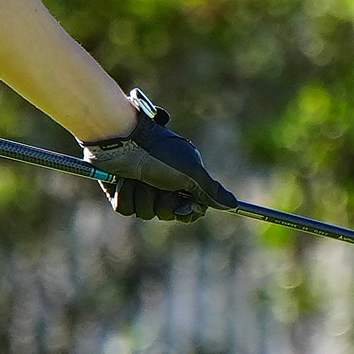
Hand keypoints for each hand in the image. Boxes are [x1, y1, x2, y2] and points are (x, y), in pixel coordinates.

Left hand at [81, 91, 233, 221]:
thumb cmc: (160, 152)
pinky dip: (125, 194)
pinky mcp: (120, 190)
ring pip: (144, 212)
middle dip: (162, 200)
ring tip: (140, 175)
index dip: (186, 210)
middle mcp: (163, 183)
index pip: (190, 209)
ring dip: (142, 195)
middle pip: (166, 214)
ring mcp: (141, 187)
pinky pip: (125, 208)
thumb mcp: (191, 171)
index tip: (182, 204)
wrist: (123, 140)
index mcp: (183, 178)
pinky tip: (124, 179)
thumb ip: (211, 191)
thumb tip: (233, 204)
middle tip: (158, 182)